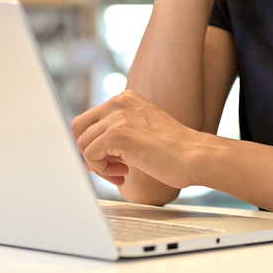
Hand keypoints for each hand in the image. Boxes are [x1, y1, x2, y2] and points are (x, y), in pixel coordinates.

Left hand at [71, 90, 212, 189]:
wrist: (195, 157)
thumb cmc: (174, 152)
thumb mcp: (142, 130)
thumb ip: (118, 131)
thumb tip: (88, 148)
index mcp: (125, 99)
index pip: (89, 120)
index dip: (93, 144)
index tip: (108, 160)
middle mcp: (118, 102)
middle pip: (77, 128)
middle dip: (87, 151)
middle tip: (109, 167)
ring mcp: (117, 116)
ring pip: (82, 143)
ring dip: (98, 164)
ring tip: (122, 172)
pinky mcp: (117, 134)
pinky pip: (90, 155)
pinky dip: (102, 171)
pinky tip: (124, 174)